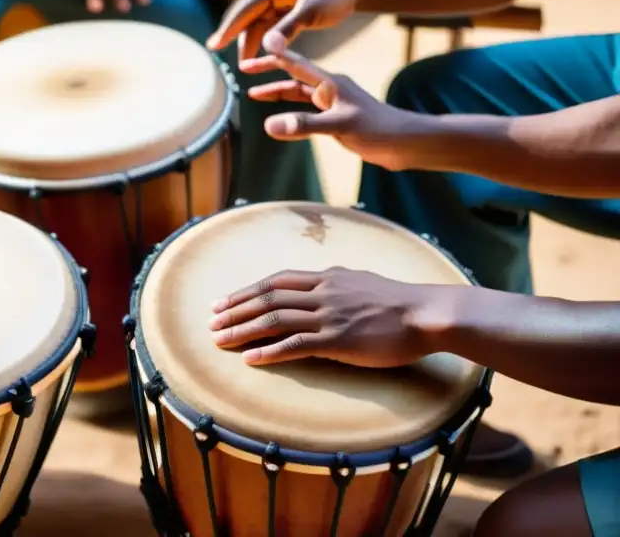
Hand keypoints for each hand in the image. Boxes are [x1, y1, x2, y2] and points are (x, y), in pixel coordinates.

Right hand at [207, 0, 357, 60]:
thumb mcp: (312, 12)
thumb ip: (288, 29)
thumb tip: (266, 48)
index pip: (246, 7)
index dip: (229, 26)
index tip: (215, 43)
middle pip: (246, 14)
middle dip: (233, 33)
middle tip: (214, 51)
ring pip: (256, 22)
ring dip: (249, 40)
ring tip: (244, 64)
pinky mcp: (284, 8)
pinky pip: (267, 25)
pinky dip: (262, 39)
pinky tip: (255, 55)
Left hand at [208, 267, 445, 367]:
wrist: (427, 314)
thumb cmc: (400, 302)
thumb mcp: (361, 283)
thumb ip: (336, 285)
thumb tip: (322, 287)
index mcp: (327, 278)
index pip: (275, 281)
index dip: (246, 291)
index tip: (223, 301)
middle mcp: (322, 292)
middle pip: (267, 297)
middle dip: (235, 310)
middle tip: (211, 321)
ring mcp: (329, 315)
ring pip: (274, 319)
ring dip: (242, 330)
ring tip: (219, 340)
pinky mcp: (338, 339)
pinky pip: (295, 345)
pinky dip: (269, 352)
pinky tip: (250, 360)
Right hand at [239, 50, 419, 171]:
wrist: (406, 143)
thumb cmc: (379, 130)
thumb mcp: (339, 126)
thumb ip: (304, 125)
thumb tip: (269, 125)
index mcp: (331, 83)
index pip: (295, 65)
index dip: (272, 59)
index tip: (249, 56)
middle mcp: (330, 88)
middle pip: (293, 76)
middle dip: (268, 72)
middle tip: (243, 67)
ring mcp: (334, 103)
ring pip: (299, 93)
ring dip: (277, 92)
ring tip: (254, 93)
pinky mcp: (338, 117)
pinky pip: (307, 109)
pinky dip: (291, 109)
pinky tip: (283, 116)